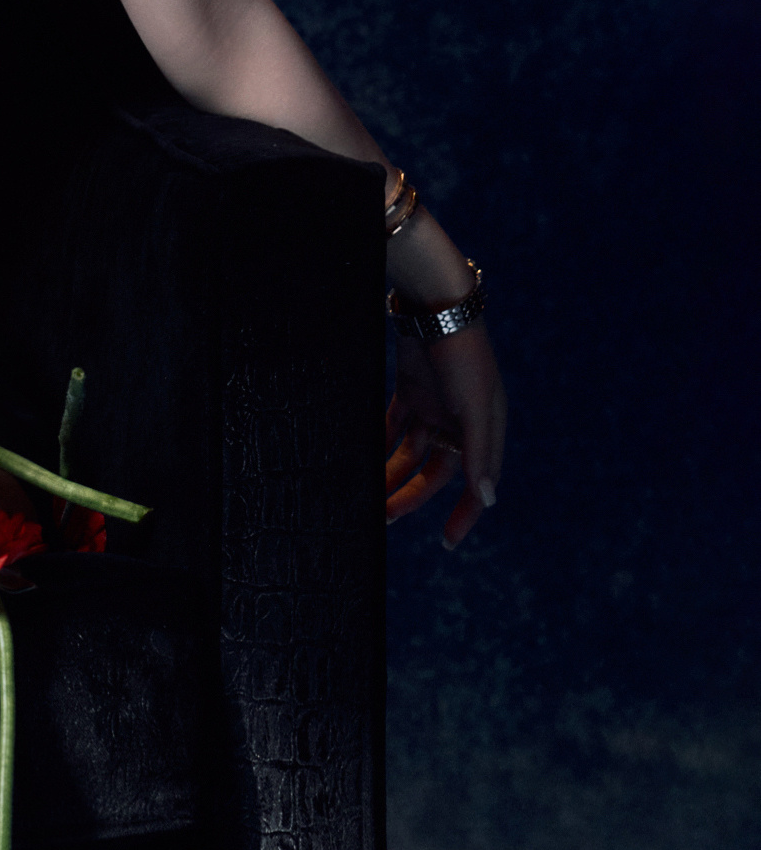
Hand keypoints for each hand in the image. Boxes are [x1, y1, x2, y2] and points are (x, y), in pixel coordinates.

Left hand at [386, 322, 506, 549]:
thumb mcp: (475, 407)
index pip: (474, 484)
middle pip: (433, 472)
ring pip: (409, 454)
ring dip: (391, 474)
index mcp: (483, 431)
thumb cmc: (464, 355)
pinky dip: (379, 445)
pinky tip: (362, 462)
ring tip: (367, 496)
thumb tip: (488, 499)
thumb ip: (479, 453)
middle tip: (383, 516)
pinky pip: (393, 428)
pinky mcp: (411, 393)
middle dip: (410, 495)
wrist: (437, 306)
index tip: (448, 543)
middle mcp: (460, 424)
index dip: (464, 514)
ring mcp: (434, 409)